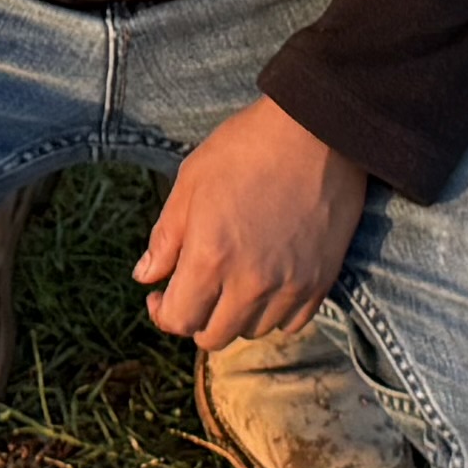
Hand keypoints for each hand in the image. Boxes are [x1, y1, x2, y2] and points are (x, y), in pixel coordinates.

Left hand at [133, 95, 368, 346]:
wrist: (317, 131)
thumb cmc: (246, 149)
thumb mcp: (191, 183)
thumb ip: (166, 237)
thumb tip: (146, 276)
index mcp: (210, 258)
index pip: (179, 320)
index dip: (163, 313)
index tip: (160, 295)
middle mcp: (251, 282)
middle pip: (215, 336)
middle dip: (196, 319)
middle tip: (195, 291)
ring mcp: (290, 285)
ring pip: (254, 331)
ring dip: (235, 316)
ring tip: (231, 284)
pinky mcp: (321, 281)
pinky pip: (292, 322)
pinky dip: (274, 313)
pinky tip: (266, 284)